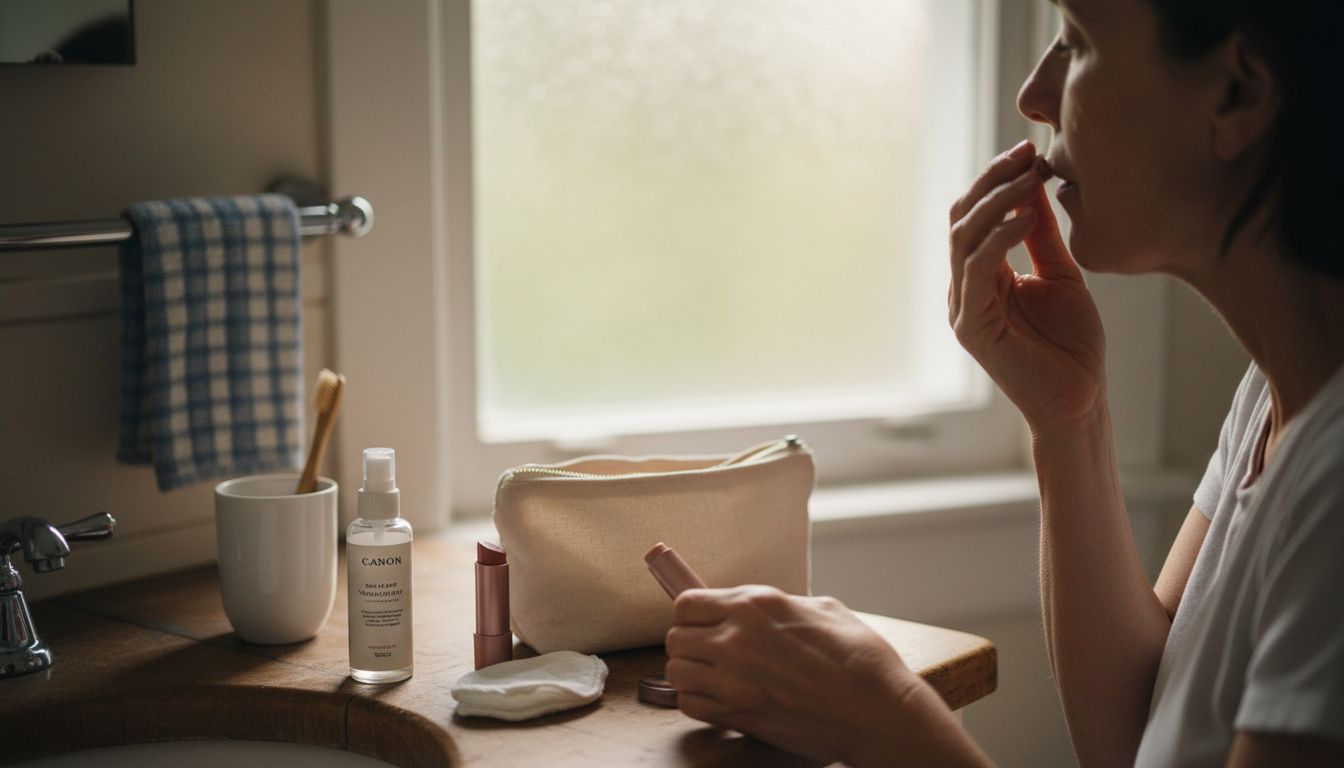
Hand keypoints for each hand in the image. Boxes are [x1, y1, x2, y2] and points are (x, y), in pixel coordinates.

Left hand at [664, 586, 924, 764]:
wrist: (878, 711)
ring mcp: (734, 681)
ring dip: (689, 672)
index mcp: (755, 605)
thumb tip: (759, 610)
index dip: (693, 612)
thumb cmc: (860, 659)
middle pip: (675, 637)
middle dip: (688, 642)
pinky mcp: (739, 716)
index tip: (703, 620)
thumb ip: (779, 606)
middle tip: (708, 649)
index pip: (686, 602)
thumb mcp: (822, 609)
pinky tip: (718, 698)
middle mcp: (736, 639)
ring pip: (676, 671)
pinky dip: (697, 702)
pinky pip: (689, 706)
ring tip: (711, 675)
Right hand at [948, 140, 1105, 431]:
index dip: (997, 179)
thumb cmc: (1072, 345)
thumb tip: (1035, 183)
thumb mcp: (1061, 275)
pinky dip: (999, 238)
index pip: (975, 214)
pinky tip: (1027, 218)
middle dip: (992, 180)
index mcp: (982, 275)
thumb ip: (1043, 236)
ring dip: (996, 202)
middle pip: (962, 218)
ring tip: (1029, 178)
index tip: (1031, 150)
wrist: (1079, 401)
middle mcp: (964, 287)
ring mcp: (963, 307)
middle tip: (1027, 153)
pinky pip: (977, 270)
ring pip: (964, 238)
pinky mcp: (971, 327)